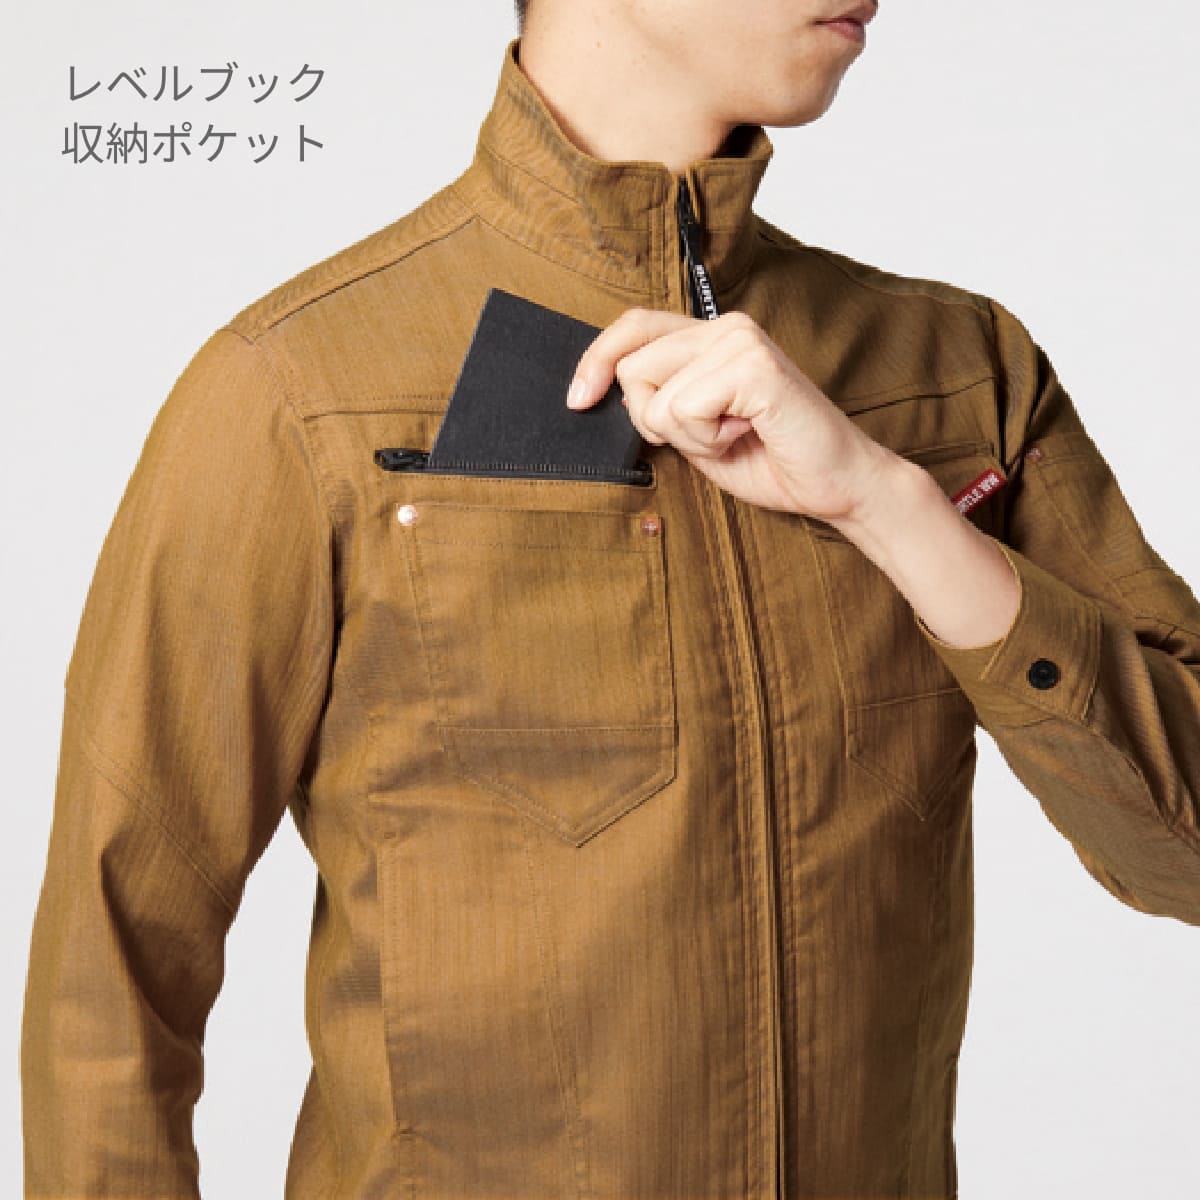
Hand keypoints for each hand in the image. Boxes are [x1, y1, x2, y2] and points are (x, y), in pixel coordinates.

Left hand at [567, 307, 896, 520]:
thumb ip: (659, 405)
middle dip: (654, 421)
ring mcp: (740, 341)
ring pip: (654, 396)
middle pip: (632, 368)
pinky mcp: (754, 366)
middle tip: (710, 435)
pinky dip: (707, 440)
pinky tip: (746, 434)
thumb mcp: (695, 433)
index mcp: (711, 337)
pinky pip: (685, 409)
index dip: (596, 360)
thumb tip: (608, 391)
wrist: (836, 485)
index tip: (578, 400)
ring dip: (687, 436)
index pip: (633, 327)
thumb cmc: (770, 460)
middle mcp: (726, 327)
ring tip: (735, 434)